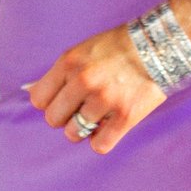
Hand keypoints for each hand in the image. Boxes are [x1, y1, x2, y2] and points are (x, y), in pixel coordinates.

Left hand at [27, 22, 167, 155]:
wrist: (158, 45)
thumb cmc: (117, 47)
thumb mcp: (82, 50)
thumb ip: (61, 73)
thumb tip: (32, 92)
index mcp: (69, 62)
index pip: (39, 99)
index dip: (49, 102)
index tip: (61, 100)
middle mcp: (83, 81)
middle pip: (53, 119)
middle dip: (64, 117)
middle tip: (79, 110)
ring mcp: (104, 100)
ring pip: (74, 134)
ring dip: (83, 129)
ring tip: (96, 117)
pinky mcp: (125, 116)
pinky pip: (99, 145)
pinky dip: (101, 141)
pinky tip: (108, 127)